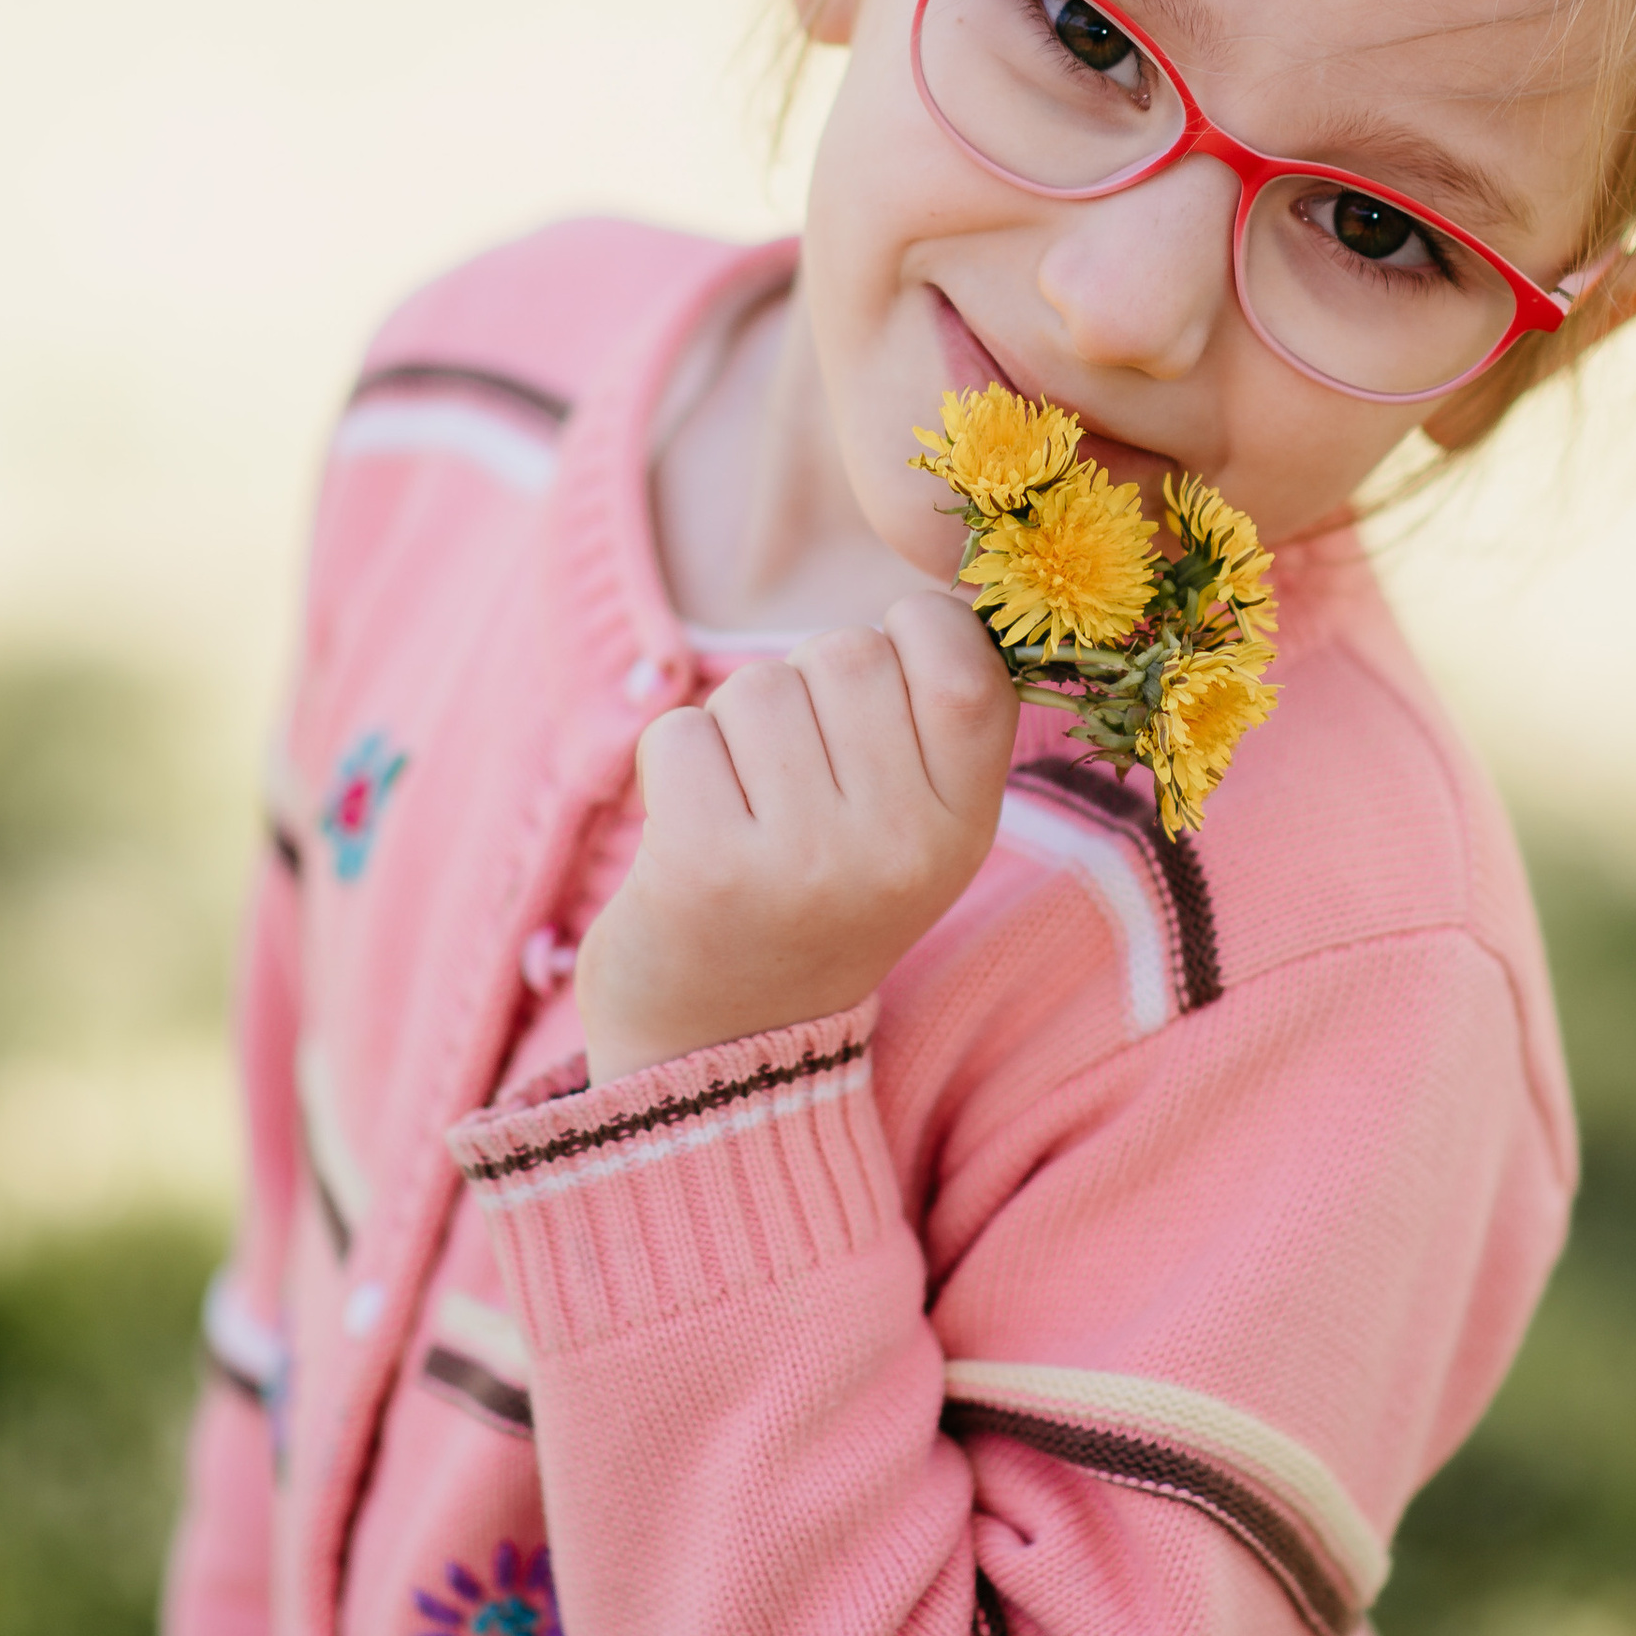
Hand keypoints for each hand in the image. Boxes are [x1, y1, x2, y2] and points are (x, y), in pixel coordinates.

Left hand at [578, 594, 1017, 1078]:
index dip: (913, 632)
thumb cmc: (818, 896)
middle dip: (804, 684)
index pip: (962, 658)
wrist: (720, 1046)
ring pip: (756, 686)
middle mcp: (899, 847)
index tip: (880, 685)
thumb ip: (935, 721)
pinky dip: (671, 763)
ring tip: (744, 804)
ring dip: (731, 726)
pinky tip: (690, 829)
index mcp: (964, 826)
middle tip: (794, 773)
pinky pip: (679, 731)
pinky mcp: (706, 870)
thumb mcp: (916, 830)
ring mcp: (804, 862)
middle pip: (845, 653)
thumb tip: (940, 589)